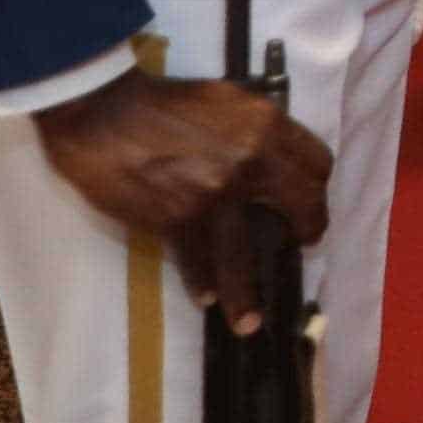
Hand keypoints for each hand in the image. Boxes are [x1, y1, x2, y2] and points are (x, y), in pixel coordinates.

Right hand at [33, 69, 334, 326]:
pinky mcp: (176, 220)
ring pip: (243, 256)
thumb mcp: (227, 99)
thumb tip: (273, 160)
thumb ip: (256, 130)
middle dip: (307, 230)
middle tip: (300, 244)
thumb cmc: (163, 100)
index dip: (317, 187)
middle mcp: (251, 164)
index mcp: (266, 126)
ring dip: (248, 295)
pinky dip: (201, 282)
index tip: (309, 201)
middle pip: (301, 206)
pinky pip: (196, 261)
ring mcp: (214, 197)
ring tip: (251, 323)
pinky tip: (206, 298)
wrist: (105, 112)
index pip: (316, 164)